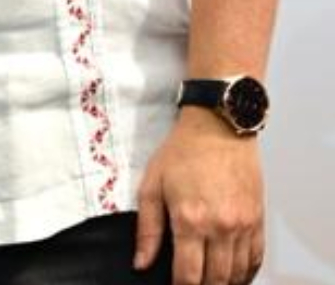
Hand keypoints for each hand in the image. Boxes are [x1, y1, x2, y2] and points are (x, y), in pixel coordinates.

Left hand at [134, 108, 264, 283]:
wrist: (218, 129)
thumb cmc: (181, 153)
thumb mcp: (151, 186)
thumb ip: (147, 230)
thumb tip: (141, 263)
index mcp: (190, 220)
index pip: (188, 274)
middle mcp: (220, 227)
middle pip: (216, 278)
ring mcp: (243, 225)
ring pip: (237, 273)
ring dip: (224, 283)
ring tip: (210, 282)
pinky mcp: (258, 220)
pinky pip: (256, 258)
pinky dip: (246, 272)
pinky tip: (234, 275)